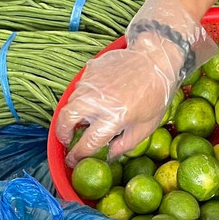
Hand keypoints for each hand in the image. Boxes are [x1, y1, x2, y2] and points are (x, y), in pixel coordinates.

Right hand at [55, 0, 213, 164]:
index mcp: (114, 117)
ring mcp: (91, 82)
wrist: (156, 59)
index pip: (87, 142)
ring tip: (84, 119)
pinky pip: (80, 87)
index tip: (73, 160)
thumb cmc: (155, 95)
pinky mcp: (90, 69)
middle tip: (66, 138)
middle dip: (62, 133)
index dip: (78, 155)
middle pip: (66, 119)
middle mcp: (97, 100)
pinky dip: (83, 96)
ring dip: (72, 114)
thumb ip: (125, 145)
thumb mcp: (145, 126)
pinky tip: (97, 98)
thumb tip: (108, 156)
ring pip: (70, 101)